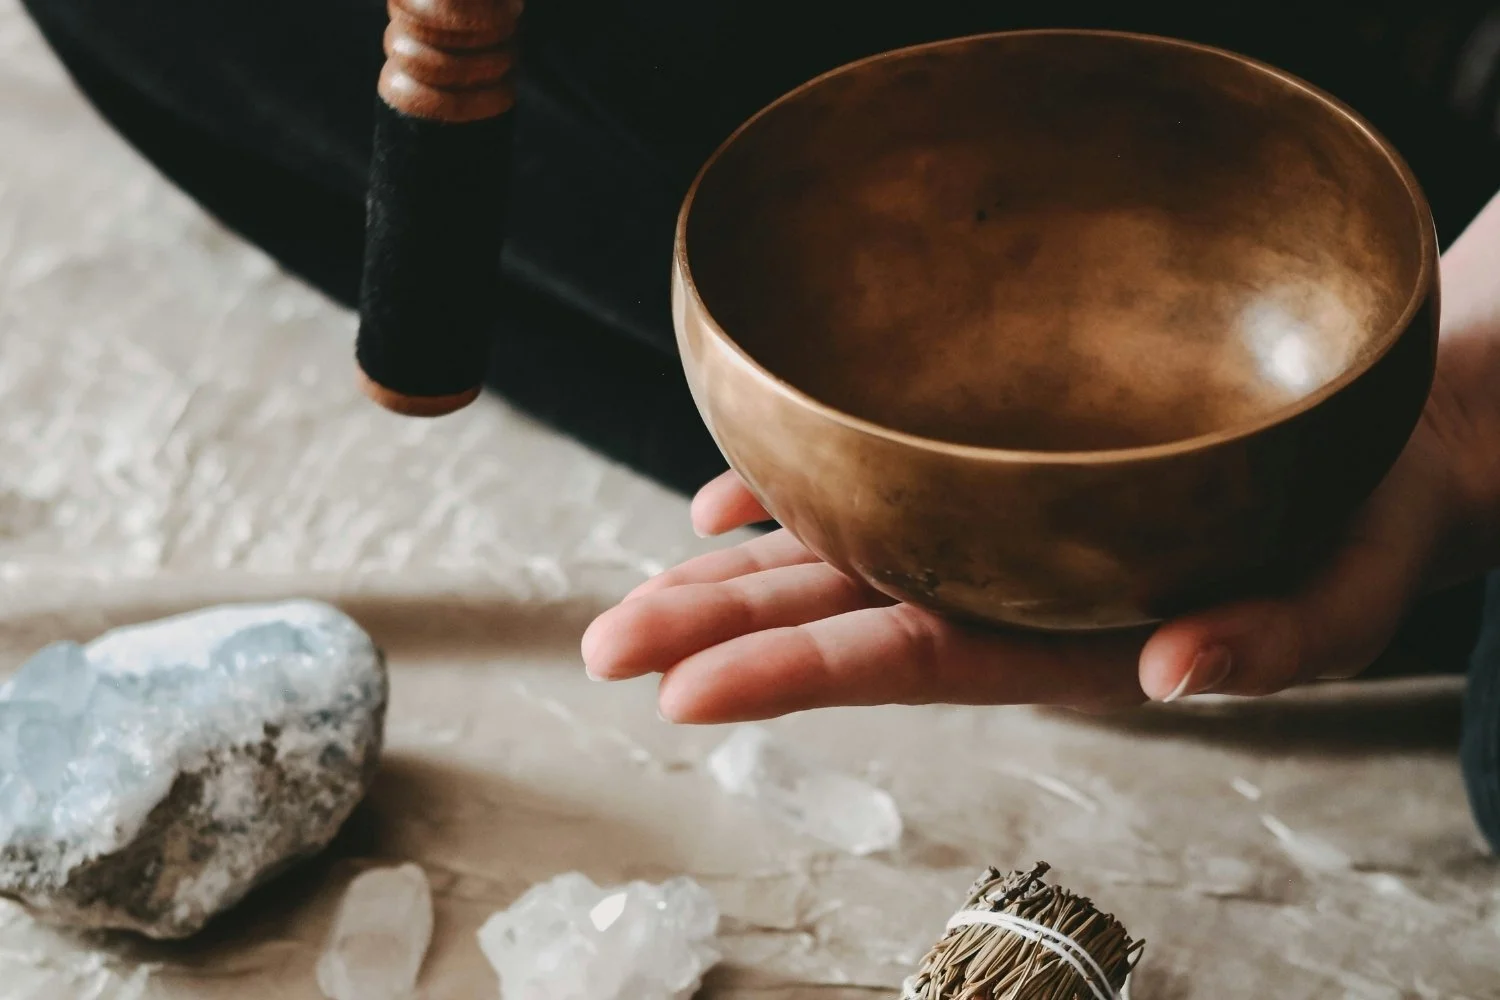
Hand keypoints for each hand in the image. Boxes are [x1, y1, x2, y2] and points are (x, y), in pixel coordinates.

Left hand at [582, 195, 1499, 723]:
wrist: (1358, 455)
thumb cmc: (1351, 530)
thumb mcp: (1335, 599)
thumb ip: (1264, 645)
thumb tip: (1174, 672)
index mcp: (1058, 635)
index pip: (903, 661)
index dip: (792, 678)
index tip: (684, 695)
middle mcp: (999, 587)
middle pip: (834, 614)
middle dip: (715, 632)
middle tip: (604, 649)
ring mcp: (983, 531)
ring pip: (833, 553)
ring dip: (728, 572)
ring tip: (634, 593)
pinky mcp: (985, 472)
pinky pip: (868, 485)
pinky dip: (791, 489)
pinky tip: (726, 497)